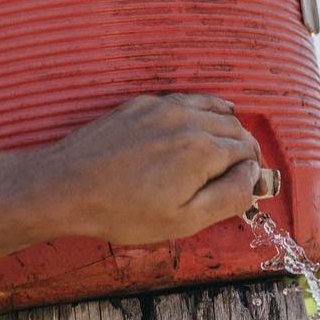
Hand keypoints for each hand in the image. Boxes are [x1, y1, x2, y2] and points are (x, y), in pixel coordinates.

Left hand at [20, 92, 262, 244]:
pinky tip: (206, 115)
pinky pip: (186, 99)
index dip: (253, 173)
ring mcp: (163, 108)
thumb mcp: (183, 220)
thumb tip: (253, 176)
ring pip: (213, 109)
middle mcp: (188, 120)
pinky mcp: (142, 104)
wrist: (65, 187)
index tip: (249, 188)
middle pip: (235, 129)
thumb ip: (228, 197)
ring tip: (236, 142)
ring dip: (229, 125)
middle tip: (244, 172)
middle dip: (246, 149)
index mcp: (204, 150)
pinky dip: (205, 107)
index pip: (248, 155)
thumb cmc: (122, 211)